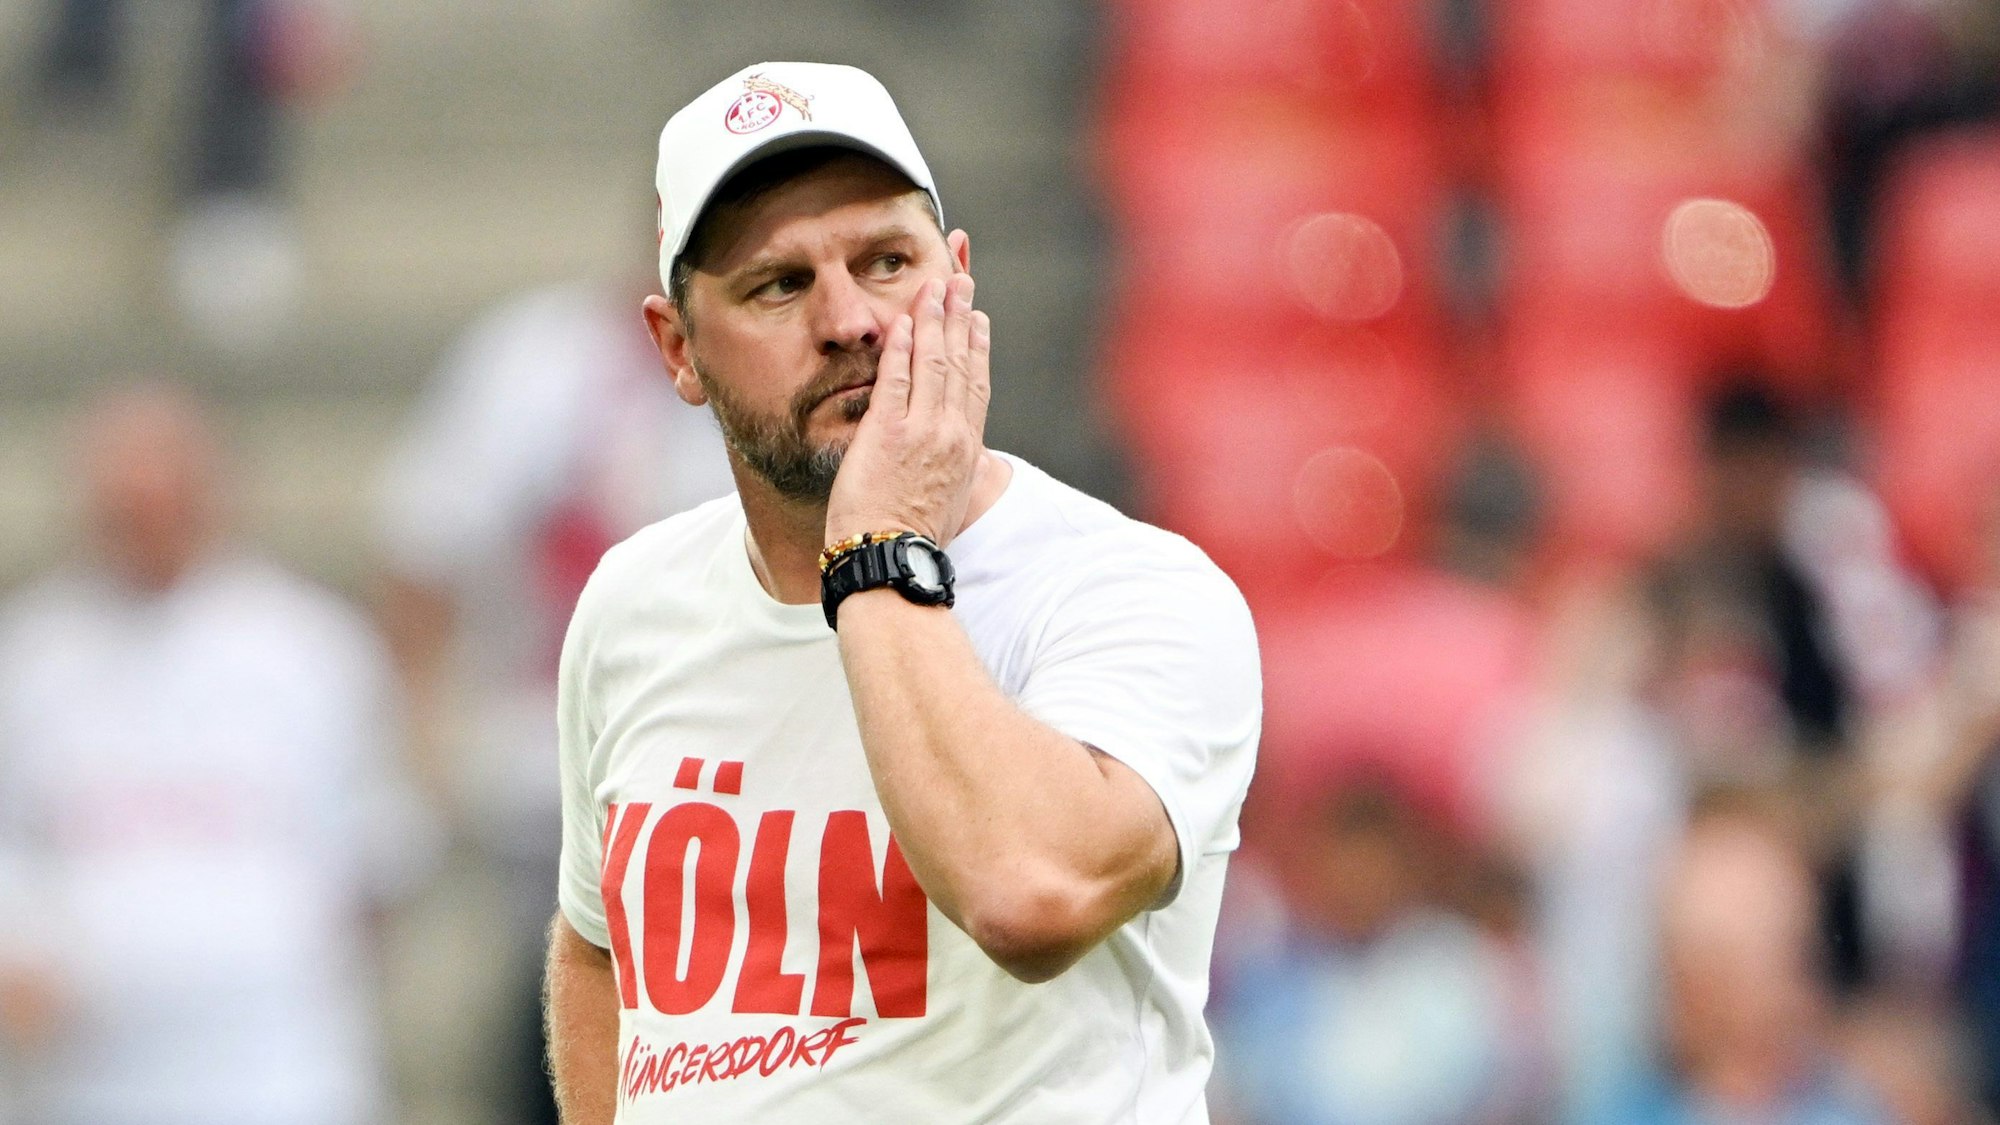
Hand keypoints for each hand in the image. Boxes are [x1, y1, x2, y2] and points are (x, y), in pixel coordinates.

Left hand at [825, 273, 990, 546]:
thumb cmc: (914, 538)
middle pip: (960, 362)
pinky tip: (901, 321)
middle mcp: (951, 434)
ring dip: (933, 319)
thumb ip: (957, 472)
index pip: (977, 386)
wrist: (892, 558)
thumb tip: (966, 463)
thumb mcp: (951, 503)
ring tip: (933, 287)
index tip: (978, 319)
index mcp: (967, 450)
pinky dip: (900, 346)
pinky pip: (896, 377)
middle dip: (960, 317)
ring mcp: (921, 431)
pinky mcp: (888, 432)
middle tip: (960, 283)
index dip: (978, 347)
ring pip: (933, 362)